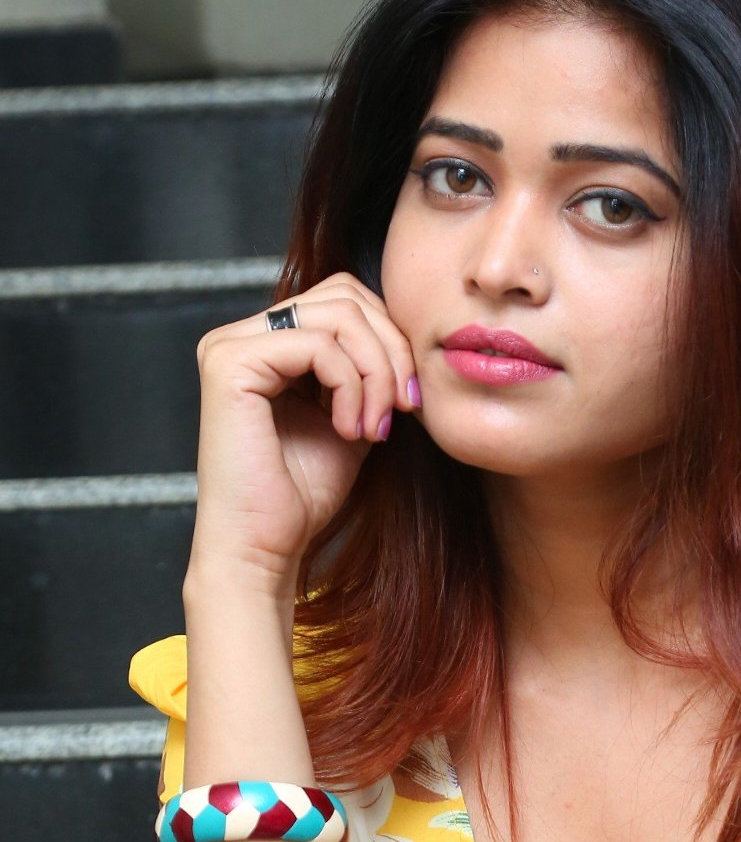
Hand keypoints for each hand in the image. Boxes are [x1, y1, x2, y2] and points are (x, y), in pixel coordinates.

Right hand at [189, 271, 423, 592]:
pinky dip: (350, 387)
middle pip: (345, 294)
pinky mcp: (229, 364)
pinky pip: (317, 345)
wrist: (266, 547)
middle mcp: (243, 334)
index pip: (346, 300)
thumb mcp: (354, 418)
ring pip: (338, 314)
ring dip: (376, 373)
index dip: (391, 341)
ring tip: (374, 427)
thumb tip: (408, 337)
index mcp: (270, 343)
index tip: (409, 403)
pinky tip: (350, 432)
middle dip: (391, 351)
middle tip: (403, 410)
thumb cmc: (304, 495)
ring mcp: (230, 344)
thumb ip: (369, 373)